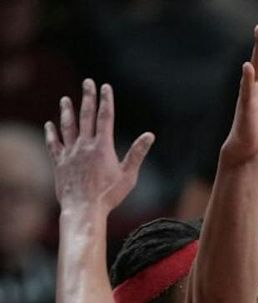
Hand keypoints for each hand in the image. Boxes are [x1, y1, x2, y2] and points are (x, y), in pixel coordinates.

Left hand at [44, 79, 153, 213]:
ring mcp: (70, 152)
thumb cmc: (109, 195)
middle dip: (87, 97)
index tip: (105, 87)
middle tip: (87, 82)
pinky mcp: (59, 162)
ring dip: (67, 111)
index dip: (106, 100)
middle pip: (86, 116)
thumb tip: (149, 136)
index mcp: (102, 146)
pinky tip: (50, 124)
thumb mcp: (129, 175)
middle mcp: (84, 145)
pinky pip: (53, 143)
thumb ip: (137, 153)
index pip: (105, 117)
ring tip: (66, 99)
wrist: (84, 207)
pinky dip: (51, 132)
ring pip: (67, 126)